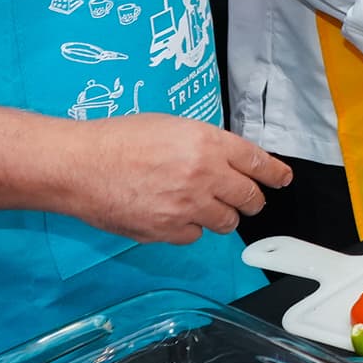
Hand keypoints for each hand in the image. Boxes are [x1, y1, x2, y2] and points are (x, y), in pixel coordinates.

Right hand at [50, 113, 292, 242]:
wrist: (80, 165)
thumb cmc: (118, 139)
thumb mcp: (171, 126)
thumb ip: (205, 145)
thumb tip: (227, 162)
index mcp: (208, 143)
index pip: (257, 162)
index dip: (274, 173)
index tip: (282, 179)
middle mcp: (205, 174)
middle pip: (250, 198)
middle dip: (252, 200)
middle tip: (246, 199)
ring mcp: (188, 206)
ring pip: (227, 222)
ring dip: (222, 216)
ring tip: (203, 206)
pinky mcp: (168, 231)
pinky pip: (195, 236)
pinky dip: (190, 228)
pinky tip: (173, 215)